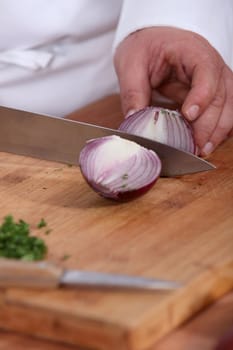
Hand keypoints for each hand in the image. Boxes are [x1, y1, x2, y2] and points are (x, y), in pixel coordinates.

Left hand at [114, 27, 232, 155]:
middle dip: (209, 124)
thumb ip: (133, 91)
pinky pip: (222, 113)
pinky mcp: (211, 94)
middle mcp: (211, 65)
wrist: (152, 41)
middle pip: (221, 95)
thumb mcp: (131, 64)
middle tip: (195, 146)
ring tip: (202, 150)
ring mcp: (215, 80)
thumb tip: (133, 119)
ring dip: (217, 131)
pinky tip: (206, 143)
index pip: (207, 71)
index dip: (201, 95)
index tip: (188, 116)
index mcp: (192, 51)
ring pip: (228, 107)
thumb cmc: (145, 47)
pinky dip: (216, 129)